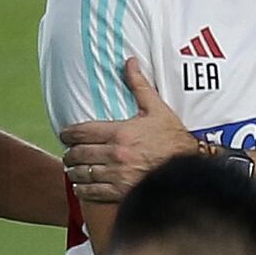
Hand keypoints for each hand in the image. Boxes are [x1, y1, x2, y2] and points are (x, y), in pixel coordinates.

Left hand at [61, 52, 204, 208]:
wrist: (190, 168)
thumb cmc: (174, 139)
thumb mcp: (157, 109)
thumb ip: (139, 86)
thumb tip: (130, 62)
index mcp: (119, 132)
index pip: (81, 132)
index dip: (68, 133)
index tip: (65, 135)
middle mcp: (115, 154)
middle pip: (77, 154)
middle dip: (69, 153)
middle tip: (69, 153)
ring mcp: (117, 175)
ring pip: (81, 173)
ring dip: (73, 171)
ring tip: (72, 169)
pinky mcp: (121, 192)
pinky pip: (92, 192)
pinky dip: (82, 189)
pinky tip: (81, 186)